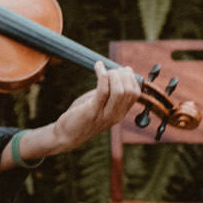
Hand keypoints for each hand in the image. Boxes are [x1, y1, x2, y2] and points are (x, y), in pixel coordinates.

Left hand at [10, 63, 143, 165]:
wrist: (65, 136)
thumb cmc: (81, 116)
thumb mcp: (99, 103)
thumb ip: (110, 91)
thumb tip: (124, 71)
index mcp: (120, 113)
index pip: (136, 93)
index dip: (131, 78)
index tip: (120, 69)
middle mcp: (116, 115)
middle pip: (130, 91)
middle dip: (122, 75)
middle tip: (110, 69)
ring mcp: (105, 115)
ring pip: (120, 91)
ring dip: (113, 75)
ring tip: (103, 69)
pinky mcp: (92, 111)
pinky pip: (103, 90)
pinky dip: (102, 75)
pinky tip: (97, 67)